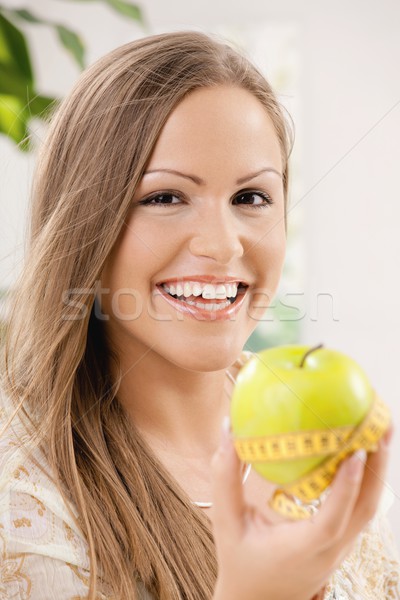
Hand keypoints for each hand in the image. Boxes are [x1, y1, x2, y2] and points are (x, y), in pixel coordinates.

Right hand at [210, 422, 392, 599]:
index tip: (356, 452)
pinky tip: (362, 450)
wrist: (256, 599)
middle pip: (366, 509)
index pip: (332, 520)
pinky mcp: (341, 541)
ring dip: (378, 469)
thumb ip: (225, 477)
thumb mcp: (226, 521)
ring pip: (369, 508)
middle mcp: (329, 550)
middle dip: (378, 466)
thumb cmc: (239, 559)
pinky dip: (368, 478)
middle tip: (383, 423)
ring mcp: (340, 548)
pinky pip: (361, 508)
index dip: (346, 488)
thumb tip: (228, 430)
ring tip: (381, 429)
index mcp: (301, 548)